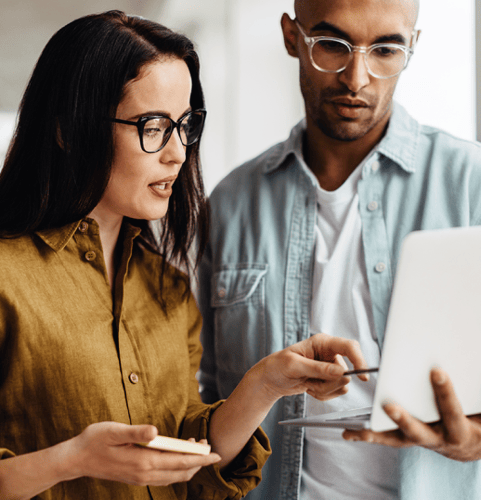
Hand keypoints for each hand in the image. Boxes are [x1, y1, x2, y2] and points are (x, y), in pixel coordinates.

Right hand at [65, 422, 220, 485]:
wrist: (76, 459)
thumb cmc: (95, 440)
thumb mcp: (114, 431)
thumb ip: (136, 432)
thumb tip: (155, 431)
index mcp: (143, 461)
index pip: (179, 461)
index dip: (199, 458)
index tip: (215, 453)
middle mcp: (144, 473)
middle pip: (180, 471)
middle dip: (198, 462)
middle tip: (211, 449)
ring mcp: (140, 478)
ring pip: (173, 476)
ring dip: (188, 466)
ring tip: (199, 452)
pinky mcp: (136, 477)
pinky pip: (163, 477)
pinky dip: (176, 469)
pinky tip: (179, 459)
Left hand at [253, 333, 368, 402]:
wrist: (271, 379)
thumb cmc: (278, 366)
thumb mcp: (295, 366)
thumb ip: (319, 368)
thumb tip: (342, 372)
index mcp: (323, 342)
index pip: (350, 347)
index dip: (359, 360)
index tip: (363, 376)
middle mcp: (329, 353)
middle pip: (346, 372)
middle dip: (329, 383)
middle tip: (310, 381)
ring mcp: (330, 367)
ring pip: (341, 385)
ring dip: (323, 389)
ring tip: (307, 382)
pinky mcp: (329, 379)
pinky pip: (335, 392)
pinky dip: (322, 394)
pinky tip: (309, 387)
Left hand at [343, 368, 480, 461]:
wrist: (474, 442)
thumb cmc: (475, 416)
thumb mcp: (477, 404)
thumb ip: (470, 387)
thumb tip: (465, 364)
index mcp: (460, 430)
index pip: (452, 411)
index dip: (445, 392)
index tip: (437, 371)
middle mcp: (439, 439)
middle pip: (419, 431)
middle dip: (404, 418)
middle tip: (389, 406)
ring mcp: (421, 441)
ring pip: (397, 438)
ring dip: (377, 433)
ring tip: (358, 429)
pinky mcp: (407, 439)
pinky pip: (386, 439)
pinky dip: (367, 436)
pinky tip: (348, 433)